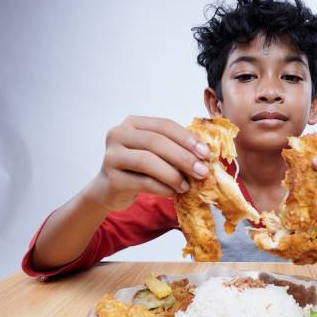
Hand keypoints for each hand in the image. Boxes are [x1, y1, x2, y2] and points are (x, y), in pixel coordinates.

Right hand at [85, 116, 210, 211]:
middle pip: (156, 142)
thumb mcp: (155, 153)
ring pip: (148, 161)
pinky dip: (162, 188)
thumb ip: (175, 148)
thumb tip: (205, 154)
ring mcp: (112, 156)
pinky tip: (173, 193)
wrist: (110, 190)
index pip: (164, 125)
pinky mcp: (111, 178)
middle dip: (183, 157)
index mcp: (133, 123)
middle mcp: (118, 134)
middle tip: (202, 172)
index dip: (186, 138)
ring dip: (173, 175)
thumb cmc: (139, 169)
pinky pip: (143, 182)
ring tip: (186, 186)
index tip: (206, 153)